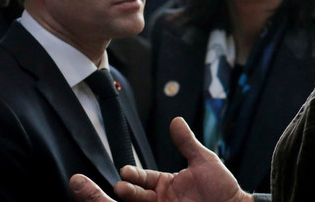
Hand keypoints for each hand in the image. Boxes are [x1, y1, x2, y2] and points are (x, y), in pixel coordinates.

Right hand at [71, 117, 252, 201]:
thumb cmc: (224, 191)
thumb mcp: (204, 162)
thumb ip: (187, 143)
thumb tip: (176, 121)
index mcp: (166, 187)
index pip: (142, 180)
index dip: (133, 175)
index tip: (124, 169)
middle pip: (129, 197)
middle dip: (110, 191)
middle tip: (91, 183)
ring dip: (114, 199)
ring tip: (111, 191)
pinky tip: (115, 200)